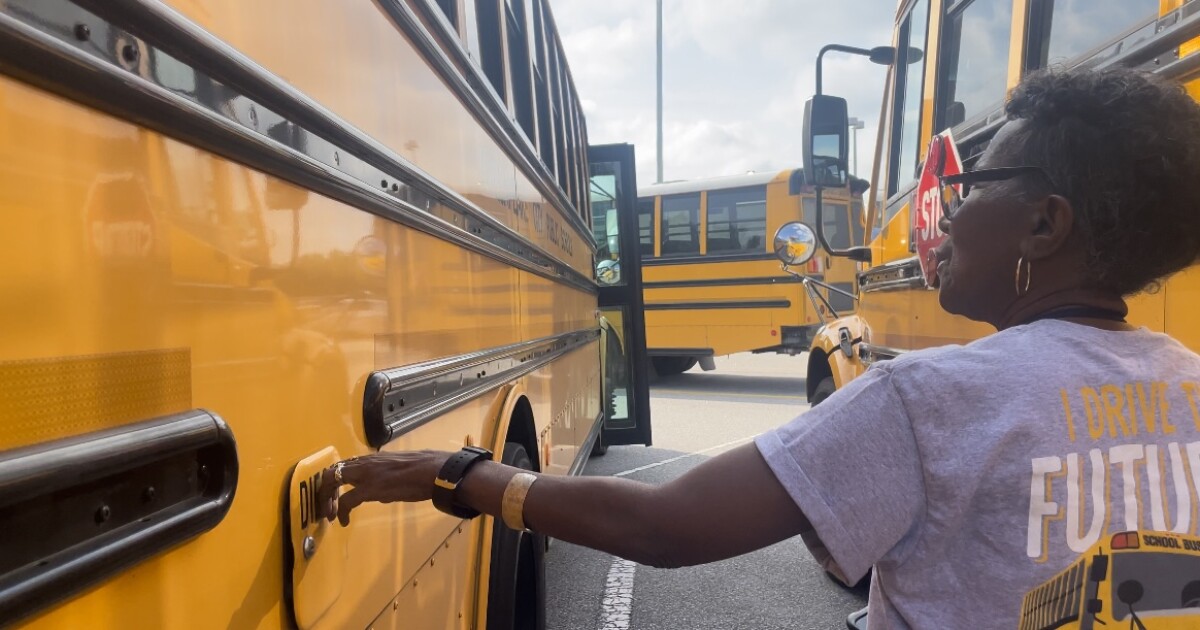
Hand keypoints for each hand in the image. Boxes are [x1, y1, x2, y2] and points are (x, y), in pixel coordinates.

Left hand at [320, 450, 450, 525]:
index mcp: (373, 458)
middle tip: (327, 506)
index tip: (335, 494)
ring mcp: (366, 474)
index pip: (344, 465)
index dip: (335, 480)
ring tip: (329, 514)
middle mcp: (366, 463)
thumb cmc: (425, 470)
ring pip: (333, 481)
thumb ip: (385, 477)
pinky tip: (343, 522)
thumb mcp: (400, 469)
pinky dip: (340, 511)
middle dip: (325, 490)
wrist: (435, 472)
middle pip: (332, 471)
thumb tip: (380, 491)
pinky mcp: (370, 488)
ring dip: (327, 499)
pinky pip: (346, 500)